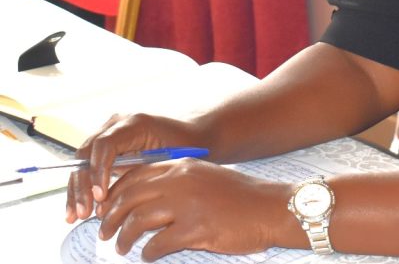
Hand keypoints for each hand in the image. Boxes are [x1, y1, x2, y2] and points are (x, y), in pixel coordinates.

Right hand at [66, 113, 205, 222]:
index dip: (98, 171)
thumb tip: (114, 201)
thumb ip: (142, 173)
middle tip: (84, 212)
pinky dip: (81, 188)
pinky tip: (75, 210)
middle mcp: (116, 124)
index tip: (100, 196)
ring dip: (76, 190)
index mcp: (134, 123)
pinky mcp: (105, 146)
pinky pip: (87, 166)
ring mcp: (108, 133)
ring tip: (75, 216)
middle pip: (87, 154)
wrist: (191, 134)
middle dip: (83, 186)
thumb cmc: (186, 145)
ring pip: (82, 162)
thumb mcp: (169, 158)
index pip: (105, 145)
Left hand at [94, 158, 294, 260]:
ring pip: (137, 222)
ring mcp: (187, 205)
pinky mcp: (195, 229)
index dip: (115, 194)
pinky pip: (157, 244)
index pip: (134, 176)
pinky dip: (147, 253)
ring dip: (124, 238)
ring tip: (122, 247)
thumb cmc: (241, 197)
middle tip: (105, 232)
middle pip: (129, 198)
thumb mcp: (206, 177)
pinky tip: (149, 256)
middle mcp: (180, 181)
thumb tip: (145, 198)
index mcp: (182, 167)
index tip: (107, 208)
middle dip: (111, 218)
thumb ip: (177, 182)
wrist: (271, 208)